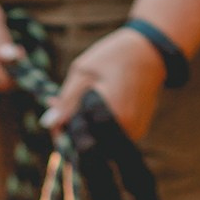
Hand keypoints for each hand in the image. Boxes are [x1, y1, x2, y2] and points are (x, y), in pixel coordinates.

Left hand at [41, 26, 167, 141]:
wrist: (151, 52)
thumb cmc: (114, 56)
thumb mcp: (83, 71)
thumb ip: (66, 100)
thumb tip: (47, 123)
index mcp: (107, 113)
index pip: (75, 137)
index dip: (60, 132)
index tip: (55, 121)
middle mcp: (122, 129)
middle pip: (86, 147)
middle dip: (73, 134)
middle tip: (65, 117)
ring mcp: (131, 135)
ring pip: (99, 146)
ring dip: (87, 133)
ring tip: (85, 108)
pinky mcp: (136, 135)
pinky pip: (111, 141)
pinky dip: (101, 131)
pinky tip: (100, 111)